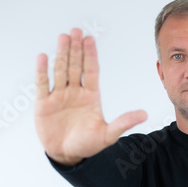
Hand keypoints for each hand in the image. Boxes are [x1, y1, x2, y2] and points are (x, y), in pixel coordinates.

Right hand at [34, 28, 146, 164]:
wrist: (67, 155)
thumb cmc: (88, 145)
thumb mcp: (108, 134)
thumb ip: (124, 122)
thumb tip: (144, 114)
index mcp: (91, 96)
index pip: (91, 71)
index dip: (91, 55)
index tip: (90, 39)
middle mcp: (75, 92)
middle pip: (76, 66)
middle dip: (76, 49)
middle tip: (76, 31)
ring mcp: (59, 96)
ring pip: (60, 70)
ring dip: (61, 54)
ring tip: (63, 37)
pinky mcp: (44, 103)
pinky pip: (43, 84)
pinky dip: (42, 70)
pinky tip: (43, 56)